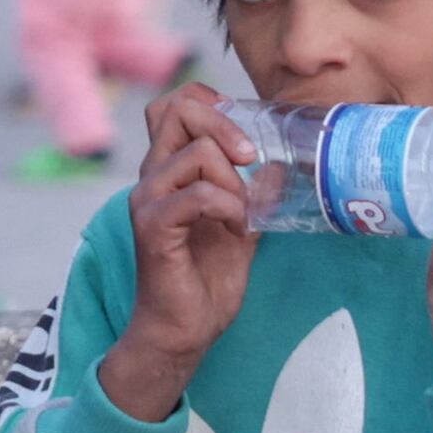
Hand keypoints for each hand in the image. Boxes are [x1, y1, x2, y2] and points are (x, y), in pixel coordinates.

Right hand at [93, 83, 255, 420]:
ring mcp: (148, 199)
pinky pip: (197, 194)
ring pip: (196, 152)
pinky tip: (237, 229)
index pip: (174, 106)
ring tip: (242, 213)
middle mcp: (152, 177)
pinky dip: (228, 207)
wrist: (184, 328)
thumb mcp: (242, 223)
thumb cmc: (207, 278)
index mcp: (170, 171)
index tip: (243, 137)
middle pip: (176, 109)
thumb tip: (284, 164)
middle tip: (251, 157)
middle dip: (224, 123)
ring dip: (234, 180)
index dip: (210, 104)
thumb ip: (255, 191)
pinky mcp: (154, 226)